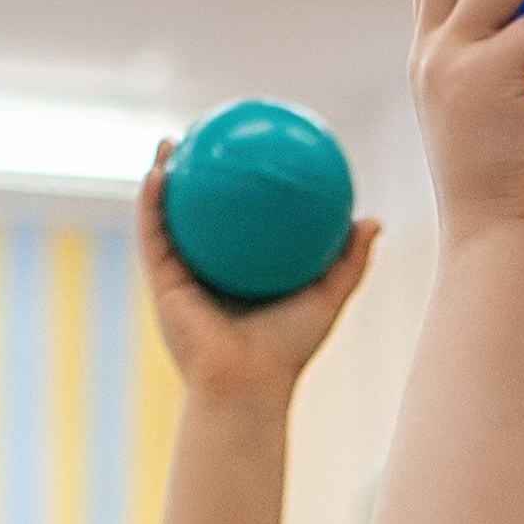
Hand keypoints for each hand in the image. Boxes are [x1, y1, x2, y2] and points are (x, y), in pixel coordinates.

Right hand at [138, 155, 376, 401]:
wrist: (247, 387)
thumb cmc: (288, 351)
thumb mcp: (326, 298)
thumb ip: (349, 261)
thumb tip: (374, 220)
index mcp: (241, 271)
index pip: (240, 220)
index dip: (241, 185)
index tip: (248, 149)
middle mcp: (208, 270)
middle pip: (200, 213)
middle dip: (196, 174)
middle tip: (206, 136)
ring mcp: (181, 276)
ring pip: (167, 217)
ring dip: (161, 177)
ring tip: (168, 141)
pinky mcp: (161, 283)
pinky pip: (153, 235)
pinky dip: (150, 202)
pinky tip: (157, 171)